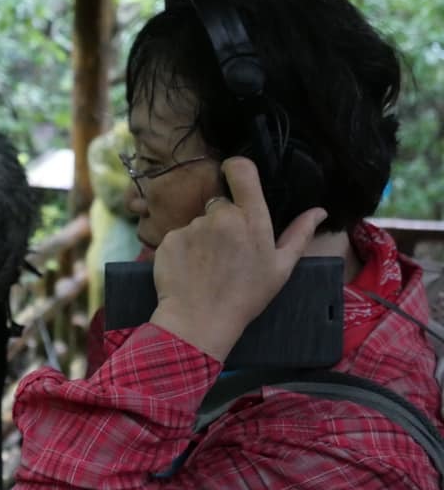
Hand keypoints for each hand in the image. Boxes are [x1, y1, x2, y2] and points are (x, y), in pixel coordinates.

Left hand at [149, 157, 327, 361]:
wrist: (200, 321)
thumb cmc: (246, 297)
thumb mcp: (281, 268)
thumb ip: (300, 234)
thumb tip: (320, 210)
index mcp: (251, 219)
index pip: (241, 170)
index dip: (236, 168)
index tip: (233, 175)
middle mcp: (221, 216)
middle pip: (220, 204)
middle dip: (223, 221)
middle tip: (226, 252)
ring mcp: (192, 226)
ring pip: (199, 222)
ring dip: (203, 238)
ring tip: (208, 267)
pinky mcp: (170, 238)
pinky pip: (179, 236)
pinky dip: (184, 250)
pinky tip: (190, 270)